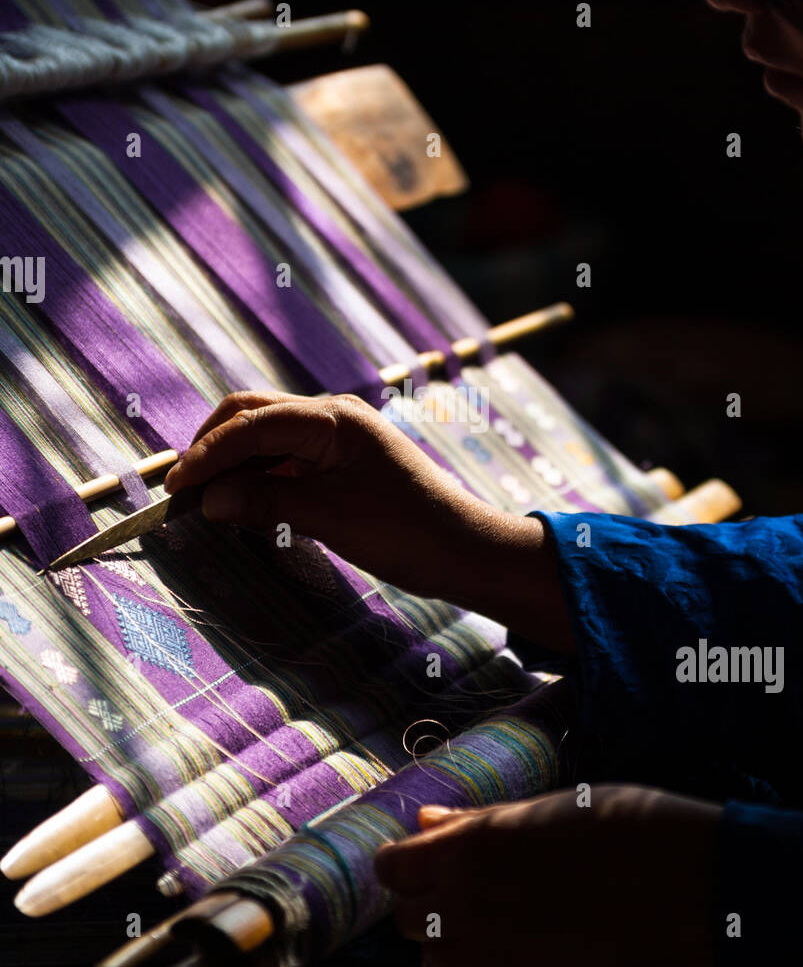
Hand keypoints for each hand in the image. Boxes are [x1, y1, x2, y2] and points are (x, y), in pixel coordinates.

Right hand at [164, 390, 574, 649]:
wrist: (465, 550)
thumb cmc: (406, 532)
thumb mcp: (330, 518)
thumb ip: (266, 502)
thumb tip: (209, 499)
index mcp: (333, 418)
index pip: (251, 425)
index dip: (206, 455)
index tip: (173, 489)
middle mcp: (333, 416)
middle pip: (252, 416)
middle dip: (212, 448)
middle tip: (181, 490)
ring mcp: (338, 437)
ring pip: (266, 438)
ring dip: (233, 464)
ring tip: (203, 501)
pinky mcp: (341, 462)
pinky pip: (285, 460)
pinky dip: (257, 478)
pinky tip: (241, 505)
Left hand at [374, 785, 719, 966]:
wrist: (678, 880)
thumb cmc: (610, 825)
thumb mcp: (534, 809)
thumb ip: (471, 824)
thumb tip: (426, 823)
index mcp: (464, 852)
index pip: (390, 870)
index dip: (406, 864)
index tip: (425, 860)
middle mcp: (468, 909)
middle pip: (409, 921)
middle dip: (430, 904)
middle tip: (469, 887)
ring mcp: (496, 960)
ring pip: (442, 961)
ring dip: (460, 941)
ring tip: (510, 915)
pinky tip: (549, 939)